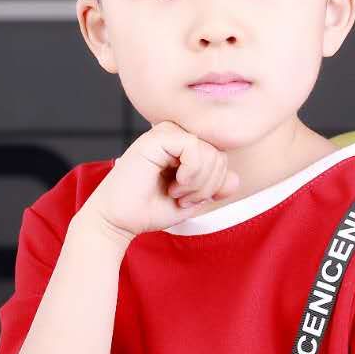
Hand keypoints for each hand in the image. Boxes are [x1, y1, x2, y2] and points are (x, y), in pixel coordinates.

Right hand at [80, 120, 239, 241]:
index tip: (193, 199)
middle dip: (209, 184)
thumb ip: (214, 187)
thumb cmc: (149, 209)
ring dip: (199, 182)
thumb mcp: (192, 200)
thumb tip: (235, 179)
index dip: (216, 182)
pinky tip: (175, 184)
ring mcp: (164, 133)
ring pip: (209, 150)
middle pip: (219, 153)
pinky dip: (192, 172)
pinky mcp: (156, 137)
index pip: (220, 155)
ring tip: (177, 193)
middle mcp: (174, 135)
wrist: (118, 220)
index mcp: (182, 146)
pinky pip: (194, 147)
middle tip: (184, 198)